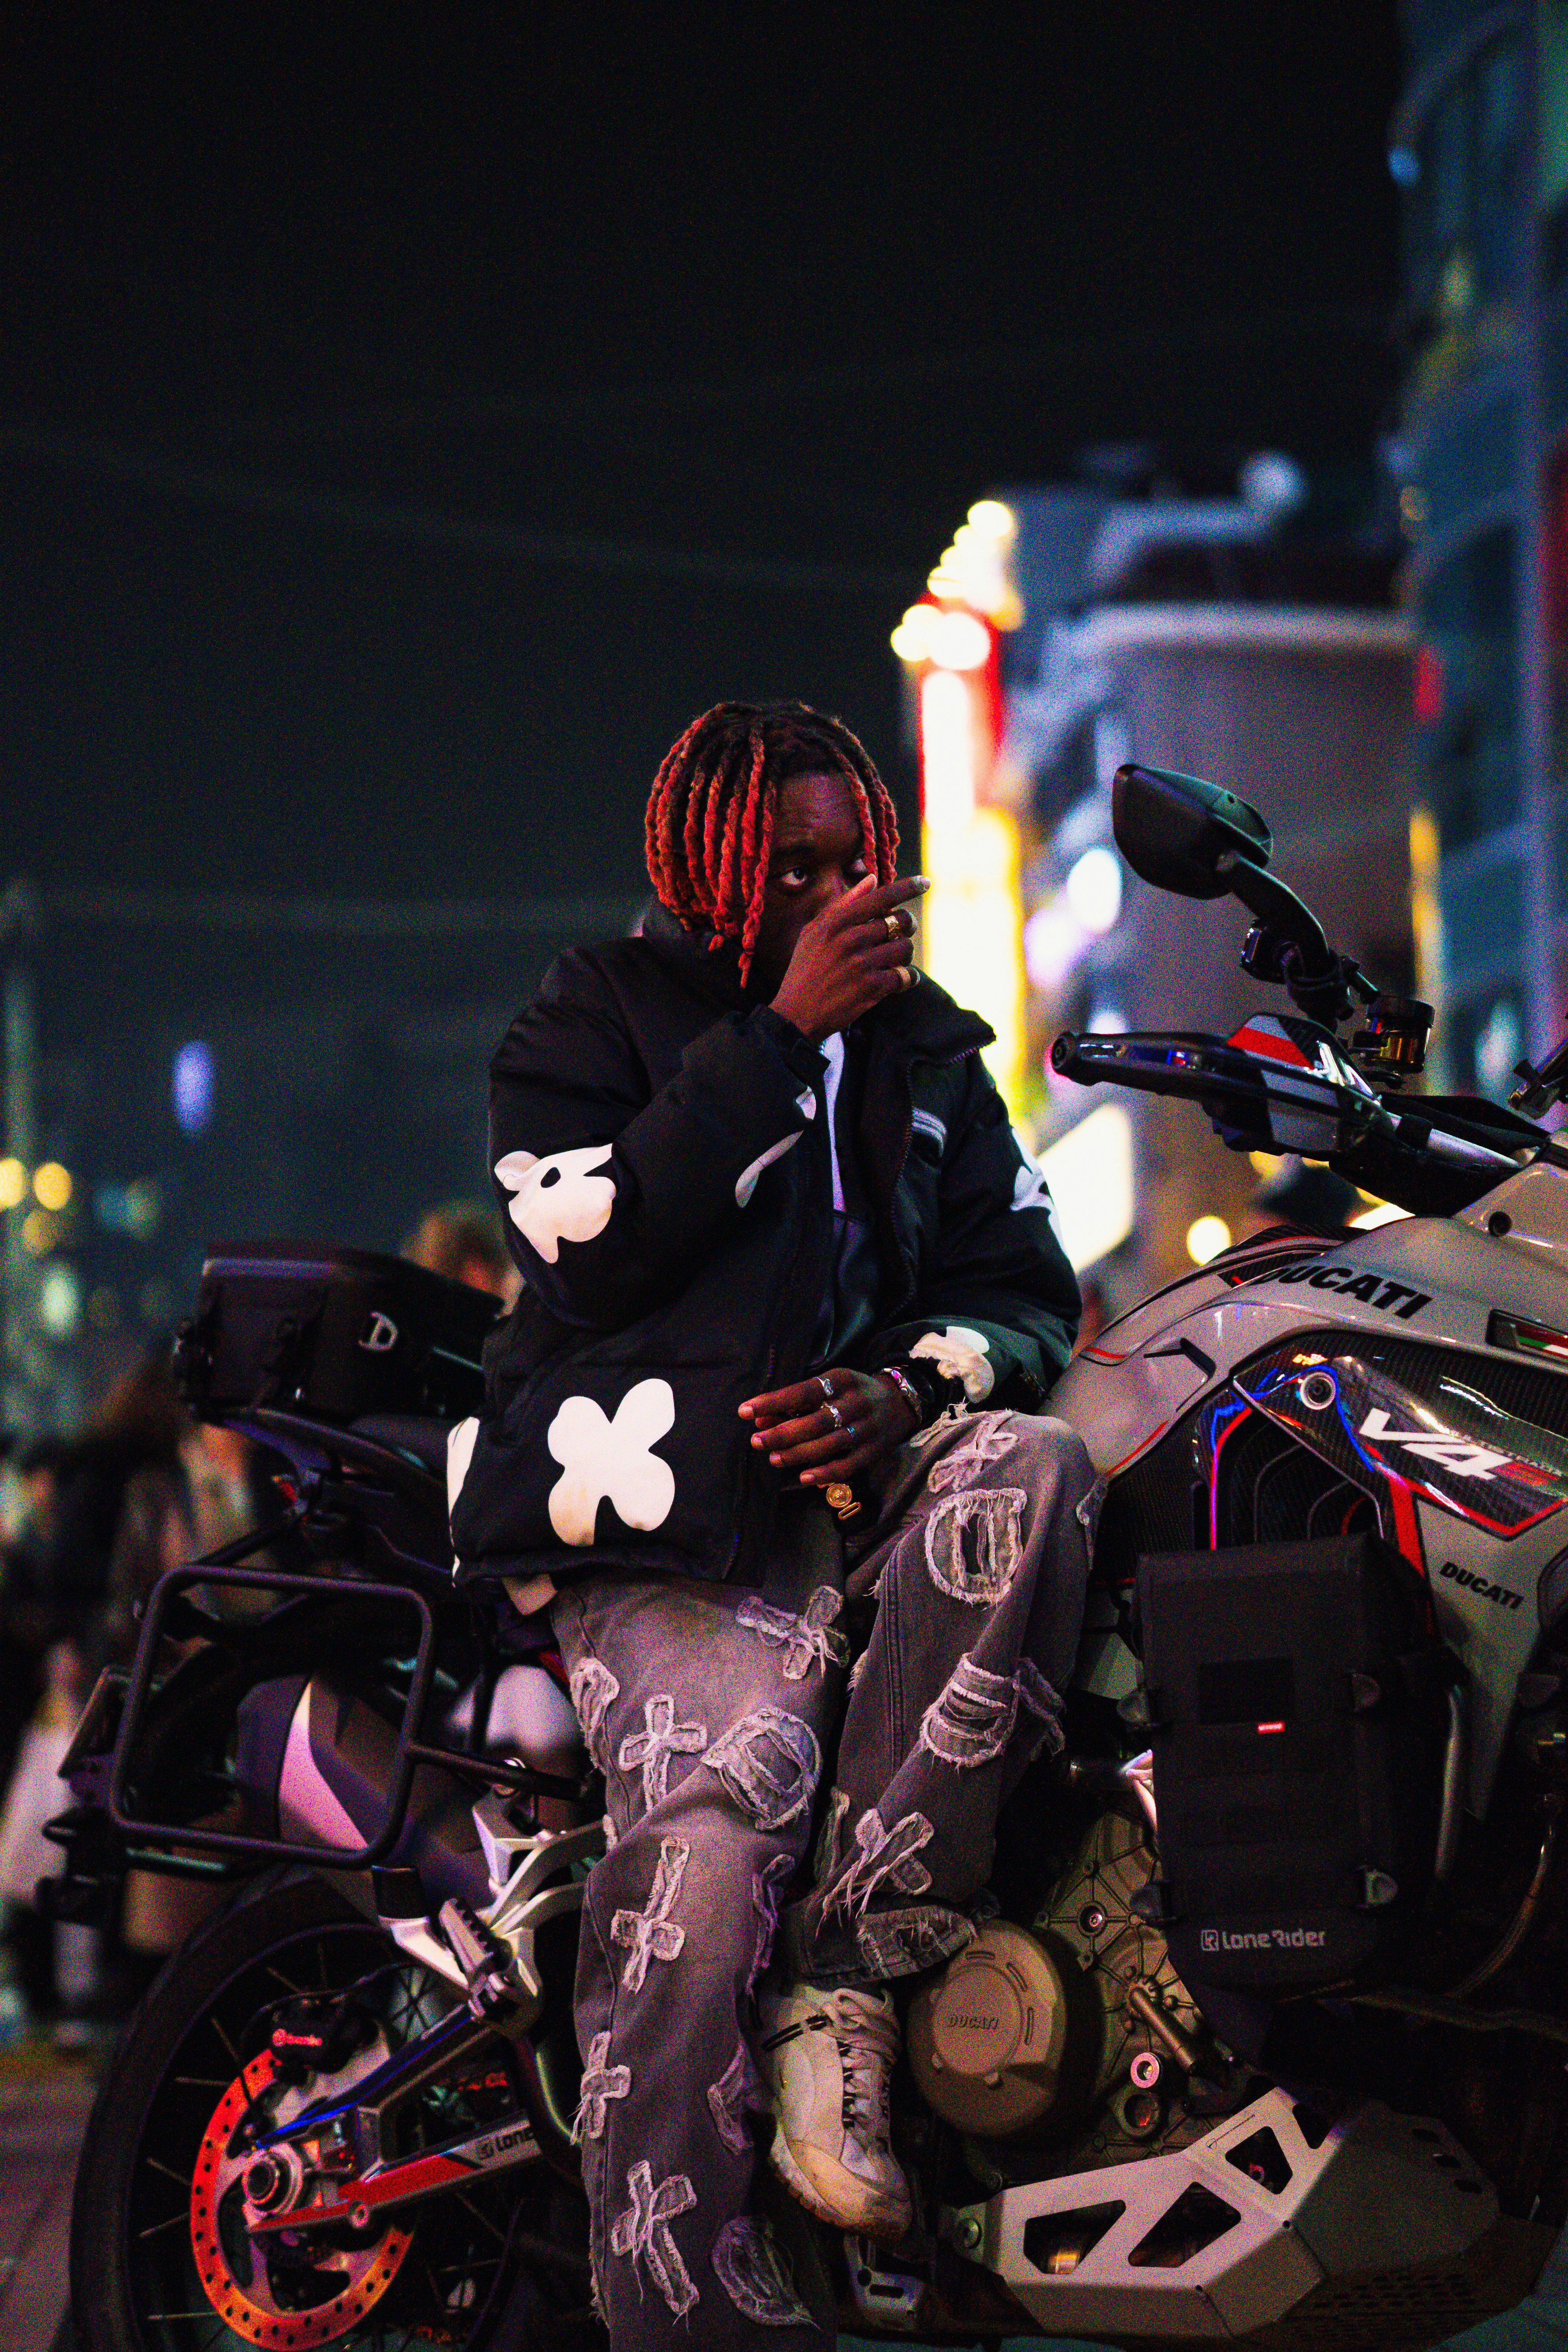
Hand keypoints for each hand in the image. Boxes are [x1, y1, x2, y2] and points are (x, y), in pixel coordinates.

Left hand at [738, 1367, 919, 1485]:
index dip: (773, 1402)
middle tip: (756, 1440)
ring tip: (773, 1458)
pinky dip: (826, 1473)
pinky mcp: (874, 1451)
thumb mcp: (830, 1386)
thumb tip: (759, 1418)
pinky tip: (804, 1477)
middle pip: (815, 1421)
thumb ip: (796, 1402)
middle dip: (782, 1432)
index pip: (802, 1391)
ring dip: (798, 1454)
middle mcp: (856, 1403)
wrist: (902, 1401)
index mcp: (842, 1380)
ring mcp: (867, 1429)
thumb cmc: (853, 1392)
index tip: (745, 1410)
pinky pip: (848, 1465)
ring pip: (829, 1444)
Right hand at [771, 875, 929, 1042]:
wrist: (796, 1013)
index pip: (881, 897)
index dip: (908, 887)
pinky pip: (905, 975)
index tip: (924, 882)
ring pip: (905, 948)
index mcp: (835, 922)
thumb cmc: (805, 969)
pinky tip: (899, 979)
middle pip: (899, 921)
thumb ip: (843, 904)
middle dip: (906, 925)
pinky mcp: (871, 989)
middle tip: (900, 933)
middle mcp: (850, 940)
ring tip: (893, 959)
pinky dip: (907, 977)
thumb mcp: (813, 931)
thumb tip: (871, 879)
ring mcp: (861, 964)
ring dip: (904, 953)